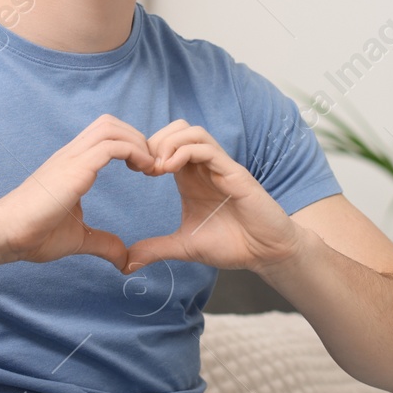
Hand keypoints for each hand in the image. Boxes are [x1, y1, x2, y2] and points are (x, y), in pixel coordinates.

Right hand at [0, 114, 155, 267]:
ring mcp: (71, 159)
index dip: (130, 145)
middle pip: (110, 123)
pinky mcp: (74, 169)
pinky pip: (112, 146)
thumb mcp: (78, 238)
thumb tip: (124, 260)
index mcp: (71, 165)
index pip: (104, 136)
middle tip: (151, 166)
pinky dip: (135, 152)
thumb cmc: (33, 235)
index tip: (145, 170)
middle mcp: (71, 155)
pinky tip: (144, 170)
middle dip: (137, 138)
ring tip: (150, 167)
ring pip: (111, 128)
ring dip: (138, 142)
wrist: (5, 234)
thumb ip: (103, 243)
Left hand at [122, 119, 308, 275]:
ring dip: (168, 143)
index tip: (134, 170)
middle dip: (154, 141)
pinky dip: (184, 151)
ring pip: (191, 131)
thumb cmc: (232, 245)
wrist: (265, 253)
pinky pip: (207, 148)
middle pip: (177, 128)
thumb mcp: (184, 246)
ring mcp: (220, 167)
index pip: (167, 144)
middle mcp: (204, 167)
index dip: (146, 150)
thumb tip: (126, 263)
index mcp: (191, 178)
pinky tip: (170, 170)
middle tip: (143, 166)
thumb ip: (156, 249)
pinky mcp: (234, 173)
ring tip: (156, 168)